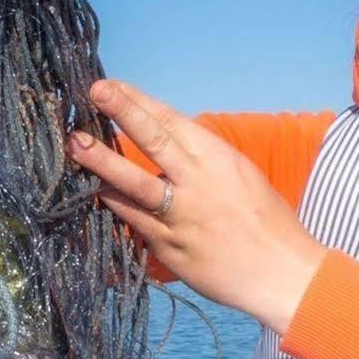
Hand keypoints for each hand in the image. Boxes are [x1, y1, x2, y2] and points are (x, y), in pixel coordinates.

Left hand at [68, 80, 326, 334]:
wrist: (283, 274)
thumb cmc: (267, 223)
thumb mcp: (241, 177)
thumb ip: (202, 161)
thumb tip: (166, 144)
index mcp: (218, 160)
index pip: (172, 122)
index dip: (138, 101)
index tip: (110, 84)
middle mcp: (198, 183)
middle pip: (154, 141)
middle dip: (122, 113)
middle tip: (94, 92)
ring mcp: (182, 217)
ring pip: (133, 186)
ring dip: (101, 164)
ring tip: (75, 146)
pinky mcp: (170, 249)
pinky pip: (135, 223)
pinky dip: (114, 206)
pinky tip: (93, 194)